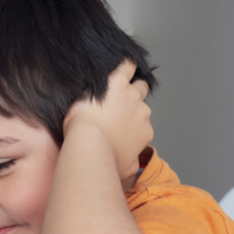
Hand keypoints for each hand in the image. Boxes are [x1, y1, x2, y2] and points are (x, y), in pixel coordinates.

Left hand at [62, 60, 151, 178]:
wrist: (89, 145)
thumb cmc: (102, 159)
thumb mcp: (123, 169)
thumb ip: (130, 165)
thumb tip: (133, 167)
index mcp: (144, 131)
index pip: (141, 121)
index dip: (130, 120)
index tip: (117, 122)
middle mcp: (142, 112)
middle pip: (141, 101)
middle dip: (130, 102)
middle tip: (113, 105)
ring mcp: (130, 96)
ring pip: (137, 85)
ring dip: (127, 85)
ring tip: (113, 86)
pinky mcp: (116, 82)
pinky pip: (126, 66)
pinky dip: (125, 64)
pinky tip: (120, 63)